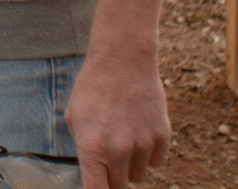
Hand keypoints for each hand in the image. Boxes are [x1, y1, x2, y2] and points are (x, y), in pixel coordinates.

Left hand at [66, 48, 169, 188]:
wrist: (122, 62)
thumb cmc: (92, 88)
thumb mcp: (75, 117)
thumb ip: (83, 147)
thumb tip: (91, 168)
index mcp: (92, 148)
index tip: (96, 188)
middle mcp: (120, 152)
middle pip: (119, 186)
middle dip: (111, 177)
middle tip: (106, 159)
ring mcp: (143, 146)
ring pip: (139, 176)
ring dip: (130, 166)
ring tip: (123, 140)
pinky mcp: (162, 138)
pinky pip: (157, 162)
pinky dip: (148, 155)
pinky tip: (138, 134)